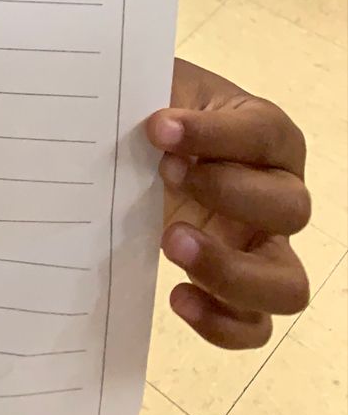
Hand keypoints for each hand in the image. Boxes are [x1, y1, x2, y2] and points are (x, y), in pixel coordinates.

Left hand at [146, 57, 310, 349]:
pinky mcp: (239, 290)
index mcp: (266, 133)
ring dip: (231, 270)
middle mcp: (278, 192)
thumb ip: (153, 93)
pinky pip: (254, 326)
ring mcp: (264, 247)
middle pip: (291, 208)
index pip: (262, 134)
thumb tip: (123, 106)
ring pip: (287, 283)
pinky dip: (222, 322)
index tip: (157, 128)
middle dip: (228, 194)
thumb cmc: (159, 111)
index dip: (214, 134)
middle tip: (166, 175)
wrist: (139, 147)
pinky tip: (176, 295)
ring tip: (169, 243)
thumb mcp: (158, 88)